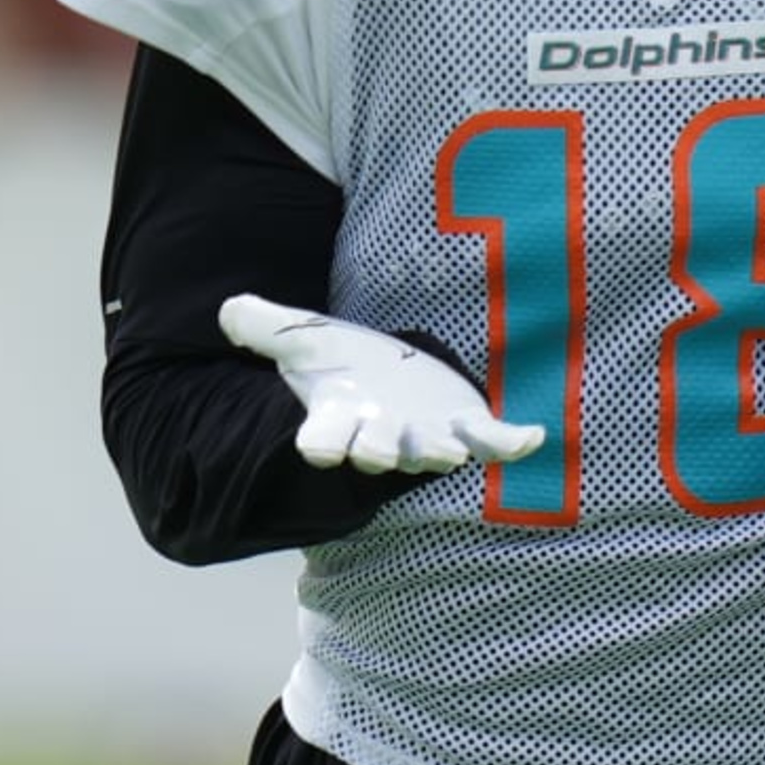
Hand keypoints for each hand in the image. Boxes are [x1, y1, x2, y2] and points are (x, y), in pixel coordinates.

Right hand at [218, 296, 548, 474]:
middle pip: (374, 452)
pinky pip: (491, 443)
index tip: (314, 448)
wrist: (386, 379)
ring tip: (448, 452)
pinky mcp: (464, 428)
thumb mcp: (303, 337)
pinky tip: (535, 437)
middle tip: (374, 452)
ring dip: (437, 453)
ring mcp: (425, 436)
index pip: (322, 439)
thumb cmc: (341, 364)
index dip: (320, 443)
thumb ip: (266, 326)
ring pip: (428, 454)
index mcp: (338, 418)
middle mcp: (380, 436)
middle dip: (376, 451)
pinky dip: (512, 444)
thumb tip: (228, 310)